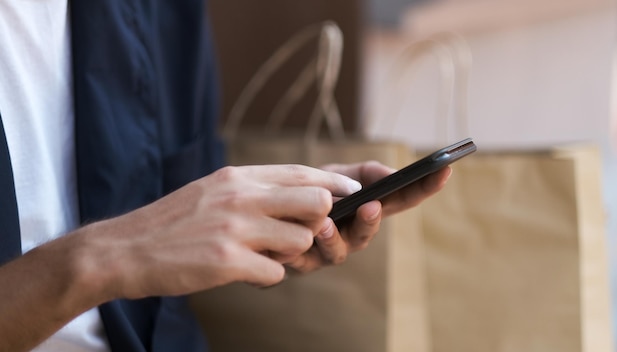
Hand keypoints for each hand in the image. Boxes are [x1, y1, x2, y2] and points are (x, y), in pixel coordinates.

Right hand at [76, 164, 362, 298]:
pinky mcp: (226, 261)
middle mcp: (241, 197)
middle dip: (319, 222)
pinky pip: (275, 273)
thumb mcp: (214, 189)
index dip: (336, 184)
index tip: (354, 192)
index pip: (304, 173)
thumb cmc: (175, 221)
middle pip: (317, 202)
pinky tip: (241, 271)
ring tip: (262, 255)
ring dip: (290, 255)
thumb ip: (256, 190)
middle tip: (298, 233)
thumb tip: (303, 195)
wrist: (125, 249)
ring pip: (302, 242)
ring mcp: (235, 228)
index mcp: (239, 177)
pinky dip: (265, 275)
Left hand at [284, 161, 451, 272]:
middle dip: (370, 221)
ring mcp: (329, 250)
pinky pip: (302, 261)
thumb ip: (365, 172)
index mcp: (367, 209)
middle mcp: (353, 234)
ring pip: (338, 251)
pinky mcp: (302, 262)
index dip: (425, 187)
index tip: (444, 170)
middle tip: (369, 207)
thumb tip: (392, 175)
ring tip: (324, 223)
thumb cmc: (311, 190)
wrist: (270, 209)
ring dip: (333, 238)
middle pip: (369, 232)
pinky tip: (288, 244)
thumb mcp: (336, 174)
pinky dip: (296, 252)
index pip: (402, 199)